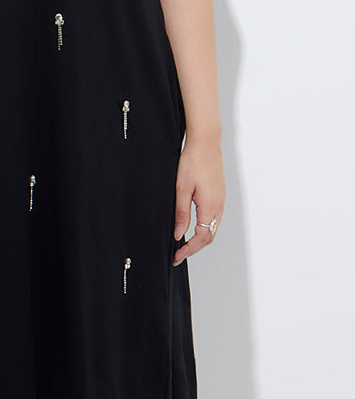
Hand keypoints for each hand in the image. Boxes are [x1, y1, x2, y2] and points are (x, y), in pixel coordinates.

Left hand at [172, 135, 225, 265]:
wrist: (206, 142)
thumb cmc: (193, 161)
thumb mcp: (182, 188)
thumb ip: (181, 213)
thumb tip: (179, 234)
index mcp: (210, 206)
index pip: (202, 238)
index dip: (189, 249)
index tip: (177, 256)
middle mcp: (219, 206)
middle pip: (210, 236)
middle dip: (194, 248)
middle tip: (178, 253)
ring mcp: (221, 200)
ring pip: (213, 227)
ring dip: (200, 238)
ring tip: (184, 243)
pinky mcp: (220, 194)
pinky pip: (214, 217)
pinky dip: (205, 227)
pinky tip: (194, 226)